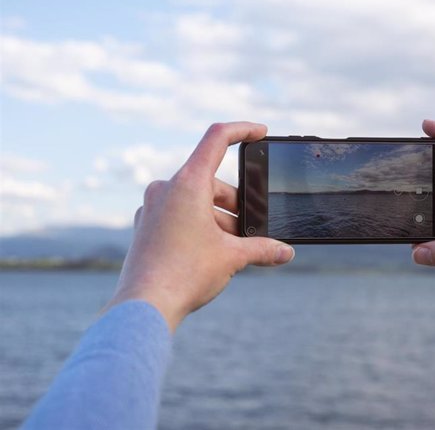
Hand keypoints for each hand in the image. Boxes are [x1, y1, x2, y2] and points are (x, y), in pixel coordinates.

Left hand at [102, 122, 294, 331]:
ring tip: (231, 248)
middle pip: (211, 180)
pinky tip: (209, 253)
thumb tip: (286, 252)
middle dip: (236, 203)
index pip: (217, 139)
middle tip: (251, 228)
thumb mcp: (232, 257)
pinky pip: (178, 215)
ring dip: (218, 218)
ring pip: (195, 200)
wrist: (144, 307)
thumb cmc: (185, 275)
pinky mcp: (145, 226)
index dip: (243, 130)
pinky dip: (198, 225)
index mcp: (187, 184)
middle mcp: (165, 189)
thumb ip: (263, 249)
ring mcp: (151, 207)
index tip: (261, 132)